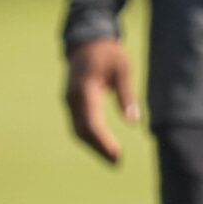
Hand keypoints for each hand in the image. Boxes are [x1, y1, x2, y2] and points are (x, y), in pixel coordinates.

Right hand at [64, 37, 140, 163]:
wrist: (86, 41)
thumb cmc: (107, 54)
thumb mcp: (122, 69)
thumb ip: (125, 94)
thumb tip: (133, 121)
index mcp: (84, 89)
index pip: (91, 123)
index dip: (103, 142)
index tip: (117, 154)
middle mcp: (72, 98)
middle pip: (82, 131)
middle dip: (99, 148)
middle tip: (117, 162)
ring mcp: (69, 100)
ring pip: (77, 130)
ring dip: (93, 146)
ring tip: (113, 158)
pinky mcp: (70, 102)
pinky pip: (77, 124)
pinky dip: (89, 137)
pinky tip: (103, 145)